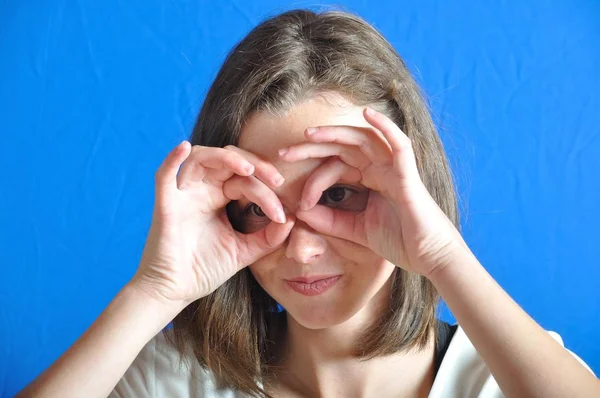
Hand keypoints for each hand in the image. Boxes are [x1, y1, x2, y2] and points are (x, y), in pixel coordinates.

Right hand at [131, 141, 294, 306]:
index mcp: (219, 198)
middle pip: (228, 161)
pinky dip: (173, 158)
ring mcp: (183, 195)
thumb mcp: (245, 251)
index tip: (283, 215)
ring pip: (202, 158)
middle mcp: (202, 190)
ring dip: (226, 157)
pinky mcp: (166, 205)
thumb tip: (292, 218)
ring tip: (248, 169)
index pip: (245, 180)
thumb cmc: (205, 269)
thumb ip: (268, 236)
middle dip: (255, 165)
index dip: (267, 192)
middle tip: (276, 181)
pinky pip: (164, 175)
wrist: (175, 292)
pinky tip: (184, 147)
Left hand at [278, 107, 466, 277]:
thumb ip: (329, 220)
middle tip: (284, 153)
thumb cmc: (399, 242)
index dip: (312, 180)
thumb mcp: (355, 230)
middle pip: (342, 147)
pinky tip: (367, 113)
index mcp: (369, 179)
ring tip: (309, 134)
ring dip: (336, 133)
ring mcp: (394, 168)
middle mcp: (380, 168)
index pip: (334, 166)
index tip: (297, 203)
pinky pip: (399, 144)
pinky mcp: (408, 174)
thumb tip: (300, 212)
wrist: (428, 258)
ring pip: (362, 139)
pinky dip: (385, 126)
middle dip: (312, 147)